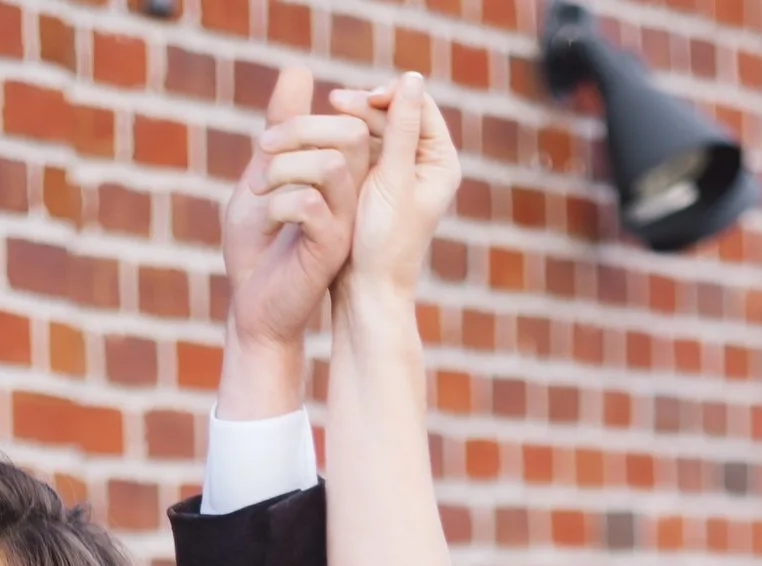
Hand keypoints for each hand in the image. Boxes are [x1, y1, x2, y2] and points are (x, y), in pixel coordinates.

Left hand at [219, 63, 370, 414]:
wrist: (251, 307)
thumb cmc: (256, 247)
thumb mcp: (263, 174)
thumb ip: (280, 128)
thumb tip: (299, 70)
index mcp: (340, 177)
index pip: (343, 122)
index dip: (304, 117)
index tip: (264, 140)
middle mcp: (351, 196)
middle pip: (348, 133)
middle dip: (298, 130)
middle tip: (260, 152)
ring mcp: (346, 222)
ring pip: (334, 163)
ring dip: (286, 166)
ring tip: (258, 190)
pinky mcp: (331, 249)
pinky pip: (310, 204)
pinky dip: (279, 202)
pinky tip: (266, 220)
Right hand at [328, 73, 461, 306]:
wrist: (368, 292)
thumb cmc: (384, 243)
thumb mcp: (392, 181)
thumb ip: (401, 130)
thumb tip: (412, 78)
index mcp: (441, 161)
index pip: (419, 107)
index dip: (389, 95)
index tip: (357, 98)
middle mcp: (426, 164)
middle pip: (397, 115)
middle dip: (365, 106)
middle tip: (333, 100)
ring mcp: (402, 173)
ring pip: (377, 130)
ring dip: (350, 121)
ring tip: (322, 116)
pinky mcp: (379, 184)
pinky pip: (362, 150)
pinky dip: (343, 142)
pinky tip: (320, 140)